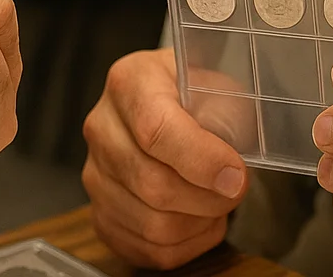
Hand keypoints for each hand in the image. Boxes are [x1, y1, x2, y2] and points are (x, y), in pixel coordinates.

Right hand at [81, 48, 248, 268]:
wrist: (165, 101)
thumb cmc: (194, 93)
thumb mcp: (217, 82)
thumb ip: (228, 114)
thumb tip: (230, 166)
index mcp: (130, 83)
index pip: (155, 130)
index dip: (201, 160)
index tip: (236, 174)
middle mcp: (102, 127)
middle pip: (152, 184)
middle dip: (208, 198)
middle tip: (235, 190)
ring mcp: (96, 173)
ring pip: (151, 225)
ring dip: (198, 224)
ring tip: (216, 204)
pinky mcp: (101, 212)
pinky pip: (145, 249)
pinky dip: (184, 245)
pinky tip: (197, 220)